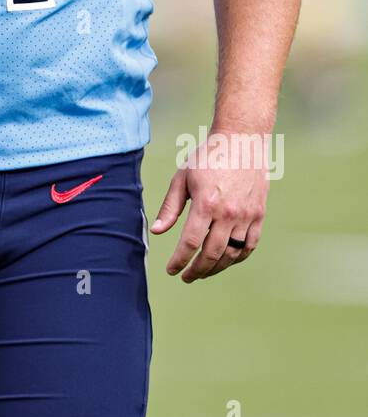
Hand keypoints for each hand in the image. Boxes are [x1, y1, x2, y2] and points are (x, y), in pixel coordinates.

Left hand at [149, 130, 268, 280]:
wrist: (242, 140)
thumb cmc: (208, 157)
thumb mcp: (182, 177)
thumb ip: (170, 207)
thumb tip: (157, 232)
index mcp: (206, 204)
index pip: (190, 243)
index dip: (179, 261)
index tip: (171, 270)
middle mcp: (228, 213)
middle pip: (212, 254)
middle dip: (197, 270)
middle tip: (187, 276)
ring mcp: (247, 215)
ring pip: (231, 254)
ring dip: (216, 268)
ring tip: (203, 271)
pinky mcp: (259, 214)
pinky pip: (249, 246)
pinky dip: (237, 258)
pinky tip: (225, 261)